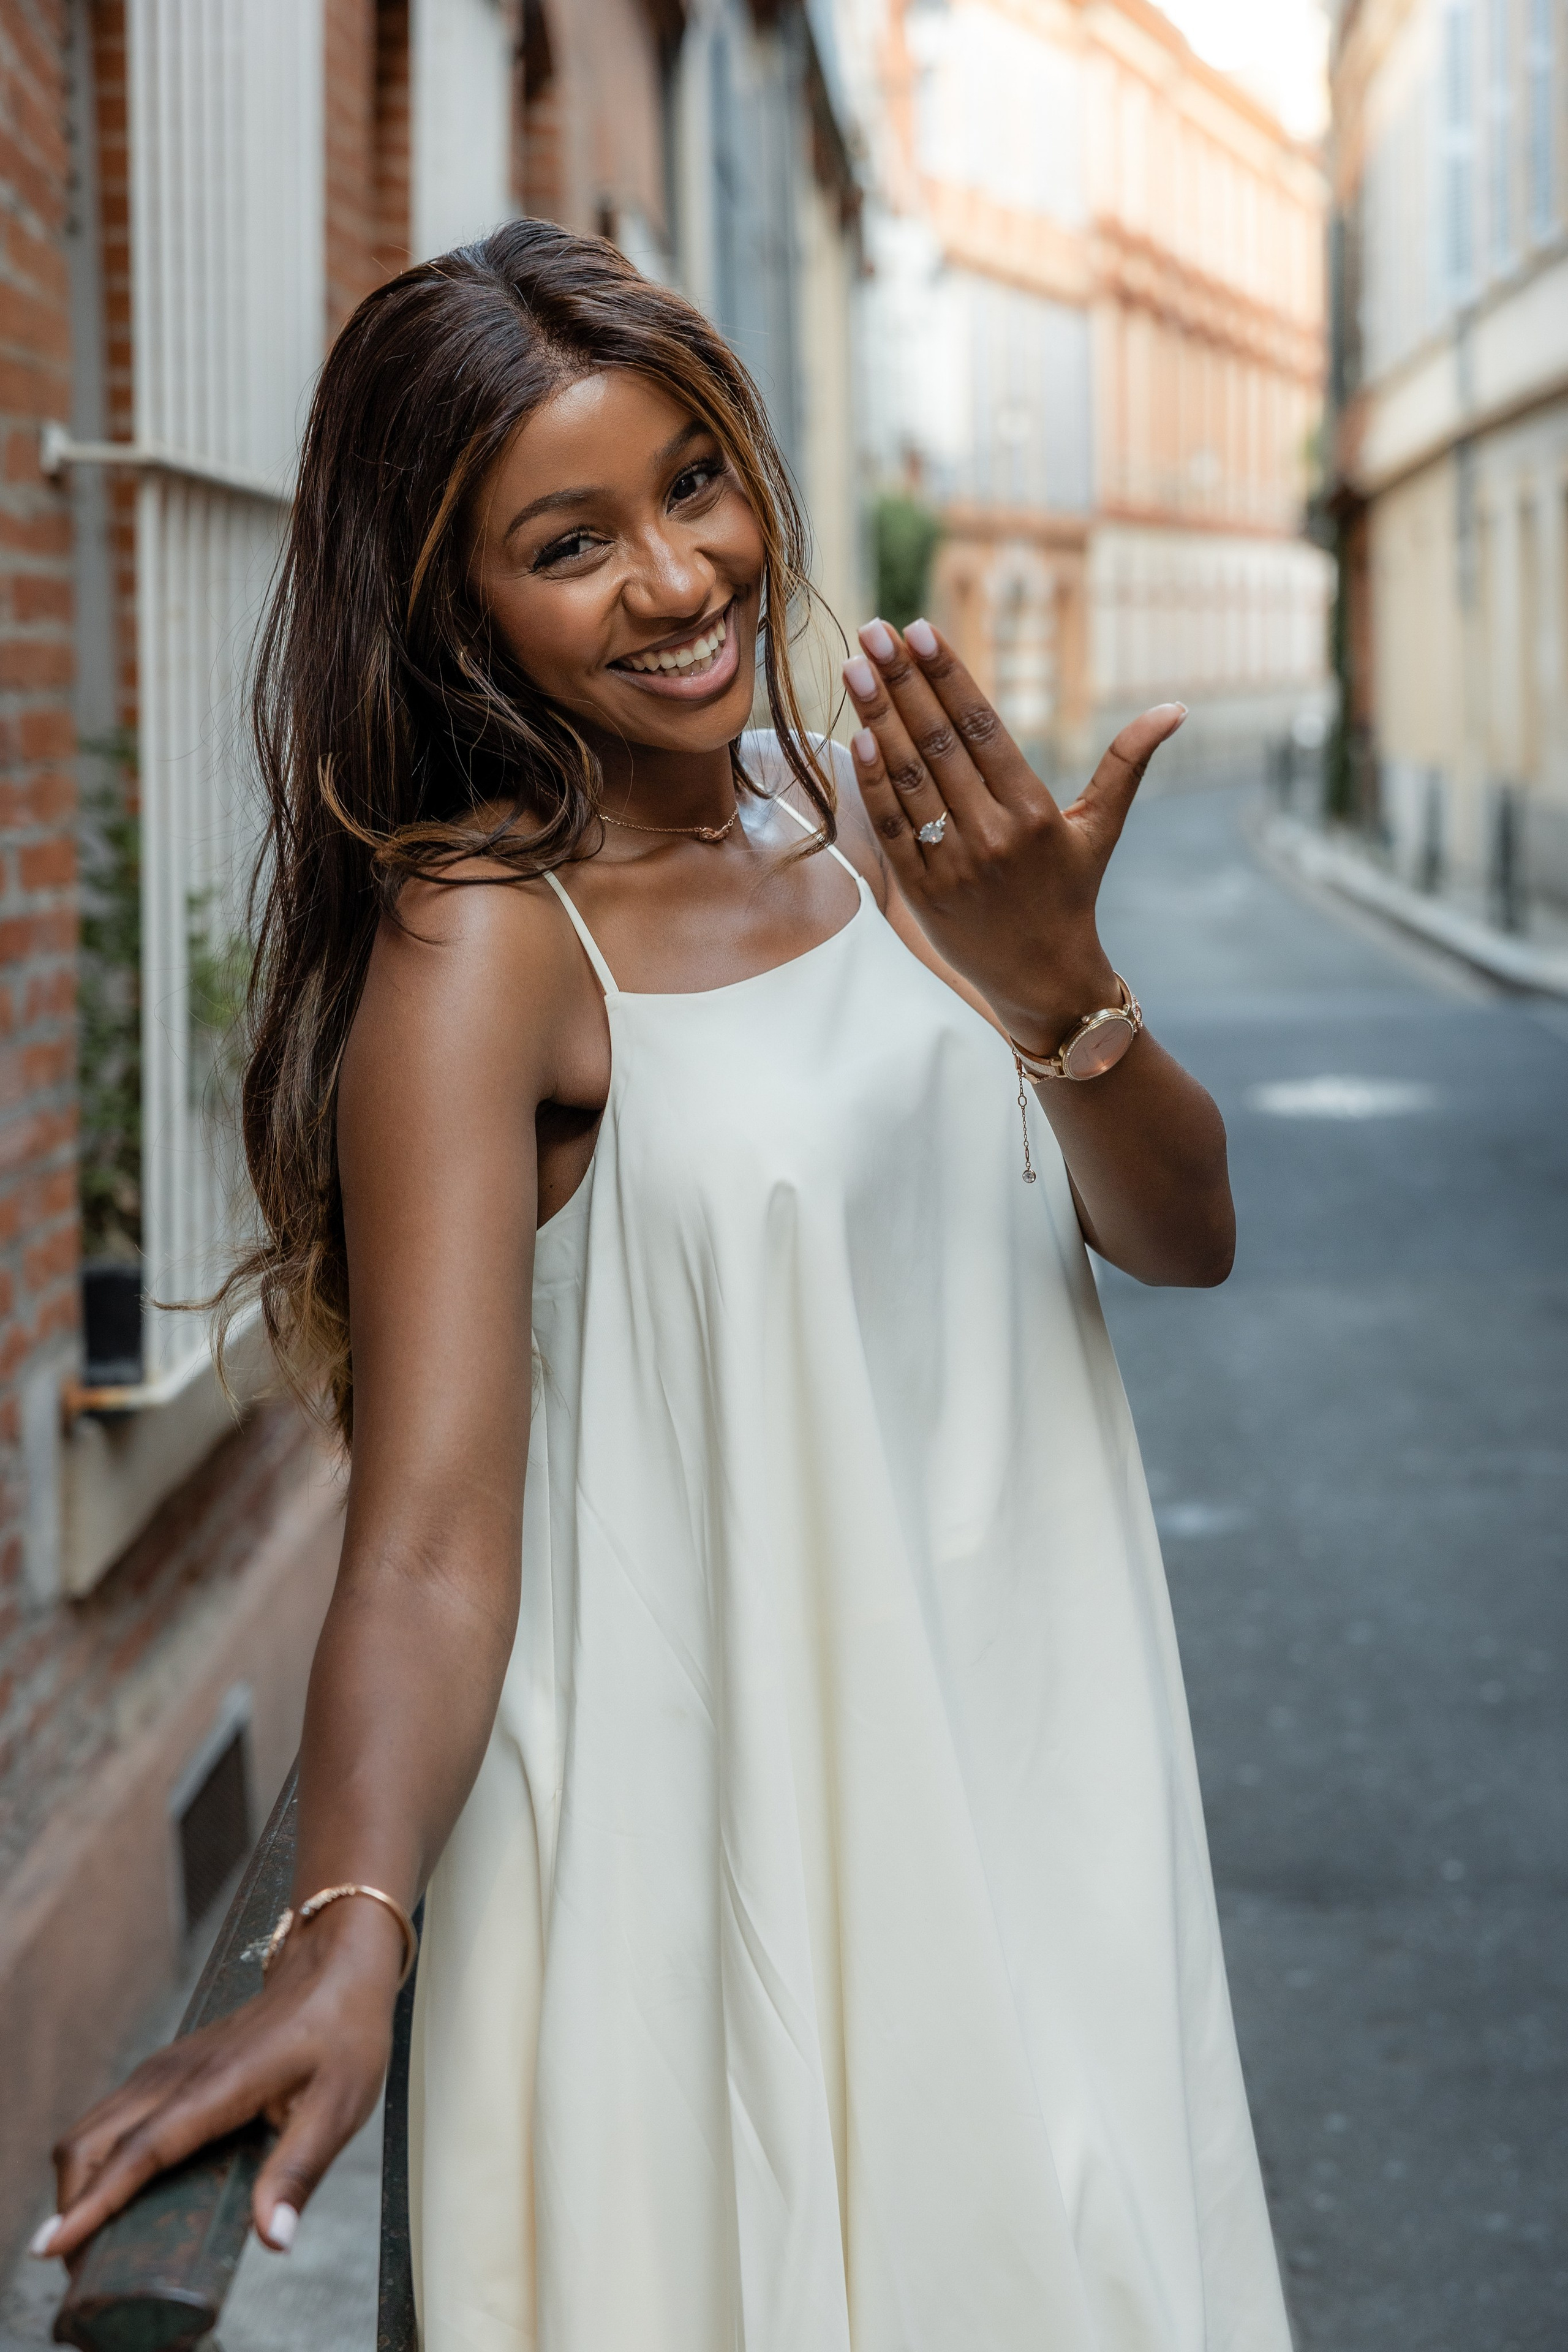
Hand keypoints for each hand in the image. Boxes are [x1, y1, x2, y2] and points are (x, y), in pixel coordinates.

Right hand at [41, 1896, 403, 2262]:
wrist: (334, 1964)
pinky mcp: (167, 2071)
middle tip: (88, 2268)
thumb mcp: (339, 2105)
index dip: (95, 2202)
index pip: (141, 2150)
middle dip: (75, 2206)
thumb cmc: (343, 2030)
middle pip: (92, 2143)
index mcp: (218, 2085)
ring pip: (92, 2129)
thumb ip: (299, 2172)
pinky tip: (114, 2195)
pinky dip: (95, 2161)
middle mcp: (177, 2074)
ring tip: (93, 2245)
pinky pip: (111, 2118)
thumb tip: (273, 2239)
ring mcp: (166, 2068)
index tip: (53, 2245)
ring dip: (79, 2185)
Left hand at [841, 617, 1185, 1055]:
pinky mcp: (922, 891)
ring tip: (855, 668)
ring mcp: (953, 864)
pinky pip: (893, 828)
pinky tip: (858, 738)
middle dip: (902, 683)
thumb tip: (1176, 708)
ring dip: (878, 720)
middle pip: (939, 744)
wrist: (1044, 980)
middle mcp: (993, 834)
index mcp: (1034, 812)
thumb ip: (1127, 763)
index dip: (949, 677)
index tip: (920, 631)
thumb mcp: (1101, 828)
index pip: (982, 728)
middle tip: (874, 631)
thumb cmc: (1069, 893)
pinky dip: (874, 784)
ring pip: (909, 780)